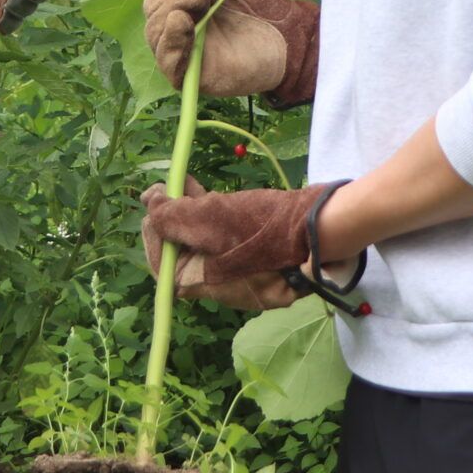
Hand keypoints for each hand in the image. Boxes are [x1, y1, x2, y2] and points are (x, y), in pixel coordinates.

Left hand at [139, 178, 319, 301]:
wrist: (323, 230)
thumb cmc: (263, 228)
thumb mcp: (210, 216)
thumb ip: (172, 214)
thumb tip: (149, 204)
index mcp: (205, 285)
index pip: (162, 266)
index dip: (153, 233)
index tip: (155, 201)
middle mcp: (222, 288)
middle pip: (183, 254)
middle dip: (174, 218)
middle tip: (171, 185)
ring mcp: (244, 277)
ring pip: (206, 246)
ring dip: (194, 214)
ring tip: (193, 184)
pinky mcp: (261, 262)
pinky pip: (229, 245)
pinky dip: (218, 221)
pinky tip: (217, 197)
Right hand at [141, 0, 318, 103]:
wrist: (289, 34)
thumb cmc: (261, 1)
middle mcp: (176, 23)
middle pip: (153, 3)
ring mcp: (181, 50)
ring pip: (155, 27)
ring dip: (178, 5)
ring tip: (209, 3)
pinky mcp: (189, 74)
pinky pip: (164, 57)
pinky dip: (169, 37)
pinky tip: (181, 21)